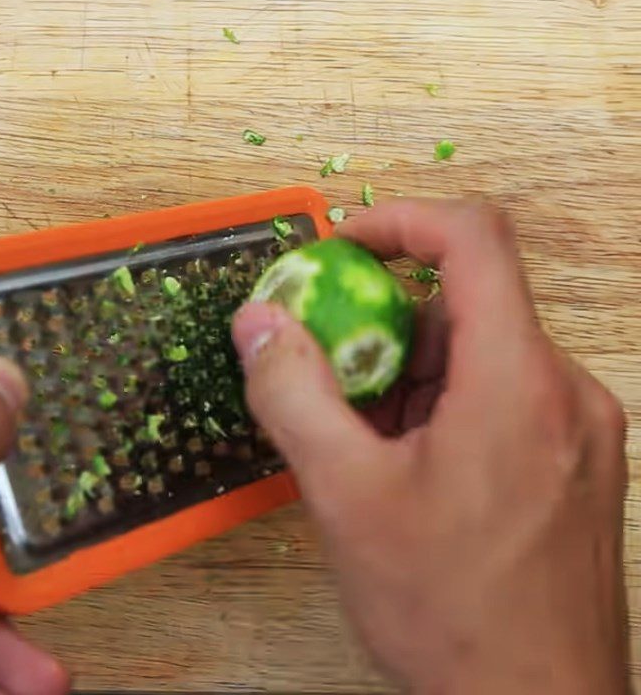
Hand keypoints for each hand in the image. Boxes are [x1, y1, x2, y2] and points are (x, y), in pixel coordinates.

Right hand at [233, 199, 628, 694]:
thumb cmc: (451, 613)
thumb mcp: (345, 497)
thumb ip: (292, 394)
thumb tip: (257, 321)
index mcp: (519, 379)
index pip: (473, 237)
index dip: (401, 221)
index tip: (343, 249)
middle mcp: (565, 388)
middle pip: (467, 303)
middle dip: (386, 323)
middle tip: (331, 372)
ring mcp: (579, 425)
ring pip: (481, 352)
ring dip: (412, 372)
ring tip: (367, 440)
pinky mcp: (575, 458)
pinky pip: (503, 393)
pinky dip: (445, 404)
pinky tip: (409, 465)